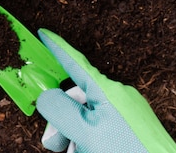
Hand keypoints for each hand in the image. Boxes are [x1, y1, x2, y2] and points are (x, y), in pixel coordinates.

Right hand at [36, 29, 175, 152]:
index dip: (56, 47)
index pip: (74, 62)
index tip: (43, 34)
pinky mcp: (132, 128)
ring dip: (73, 134)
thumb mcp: (85, 132)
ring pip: (86, 115)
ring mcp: (127, 113)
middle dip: (60, 119)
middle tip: (53, 143)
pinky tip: (87, 152)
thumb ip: (60, 109)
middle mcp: (118, 96)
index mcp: (107, 90)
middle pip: (75, 97)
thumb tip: (47, 95)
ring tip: (75, 152)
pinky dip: (88, 139)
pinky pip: (101, 126)